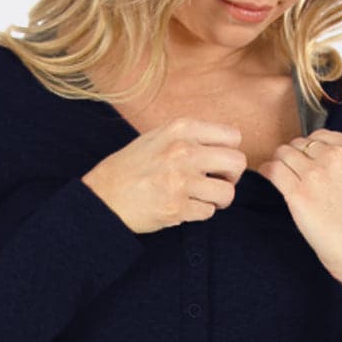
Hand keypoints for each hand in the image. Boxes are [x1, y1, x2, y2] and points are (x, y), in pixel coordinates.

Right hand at [82, 116, 247, 233]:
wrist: (103, 197)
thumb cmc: (130, 167)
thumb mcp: (157, 137)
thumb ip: (190, 136)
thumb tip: (224, 144)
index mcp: (180, 129)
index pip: (233, 136)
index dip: (229, 151)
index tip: (218, 162)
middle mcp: (183, 151)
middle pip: (238, 162)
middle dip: (232, 176)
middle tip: (217, 182)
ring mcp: (180, 180)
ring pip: (228, 192)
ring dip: (218, 199)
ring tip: (202, 197)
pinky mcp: (176, 207)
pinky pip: (208, 212)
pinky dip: (199, 213)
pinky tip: (184, 207)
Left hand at [255, 131, 341, 309]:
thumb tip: (313, 155)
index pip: (320, 136)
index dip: (309, 150)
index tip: (306, 163)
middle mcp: (336, 156)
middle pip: (300, 144)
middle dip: (295, 158)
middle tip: (294, 176)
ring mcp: (316, 174)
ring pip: (283, 153)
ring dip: (279, 164)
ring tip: (282, 178)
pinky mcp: (298, 194)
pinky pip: (272, 170)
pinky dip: (266, 171)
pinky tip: (268, 177)